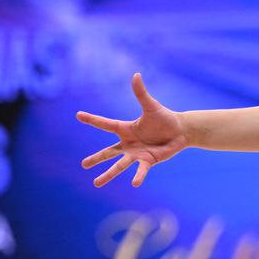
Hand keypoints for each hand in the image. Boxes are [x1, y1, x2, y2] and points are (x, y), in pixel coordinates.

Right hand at [77, 73, 187, 187]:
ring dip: (108, 174)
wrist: (180, 131)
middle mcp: (128, 143)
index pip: (106, 124)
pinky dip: (138, 176)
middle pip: (108, 152)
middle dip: (96, 159)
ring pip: (119, 166)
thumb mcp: (151, 105)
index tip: (78, 115)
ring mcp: (137, 154)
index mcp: (126, 129)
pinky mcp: (148, 161)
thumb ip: (141, 93)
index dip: (93, 119)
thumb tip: (136, 75)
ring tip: (96, 183)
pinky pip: (141, 170)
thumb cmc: (164, 118)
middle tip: (83, 165)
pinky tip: (134, 184)